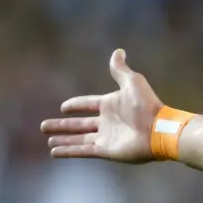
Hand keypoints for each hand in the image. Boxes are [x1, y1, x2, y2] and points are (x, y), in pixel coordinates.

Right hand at [40, 49, 164, 162]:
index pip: (88, 104)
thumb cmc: (147, 105)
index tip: (63, 106)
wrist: (159, 130)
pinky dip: (69, 151)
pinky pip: (83, 150)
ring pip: (79, 138)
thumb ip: (120, 70)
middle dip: (62, 125)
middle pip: (79, 123)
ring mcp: (106, 137)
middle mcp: (107, 121)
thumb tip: (118, 51)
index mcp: (111, 104)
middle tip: (44, 126)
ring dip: (64, 139)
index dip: (76, 105)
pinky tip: (55, 152)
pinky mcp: (106, 150)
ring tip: (48, 140)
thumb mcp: (132, 82)